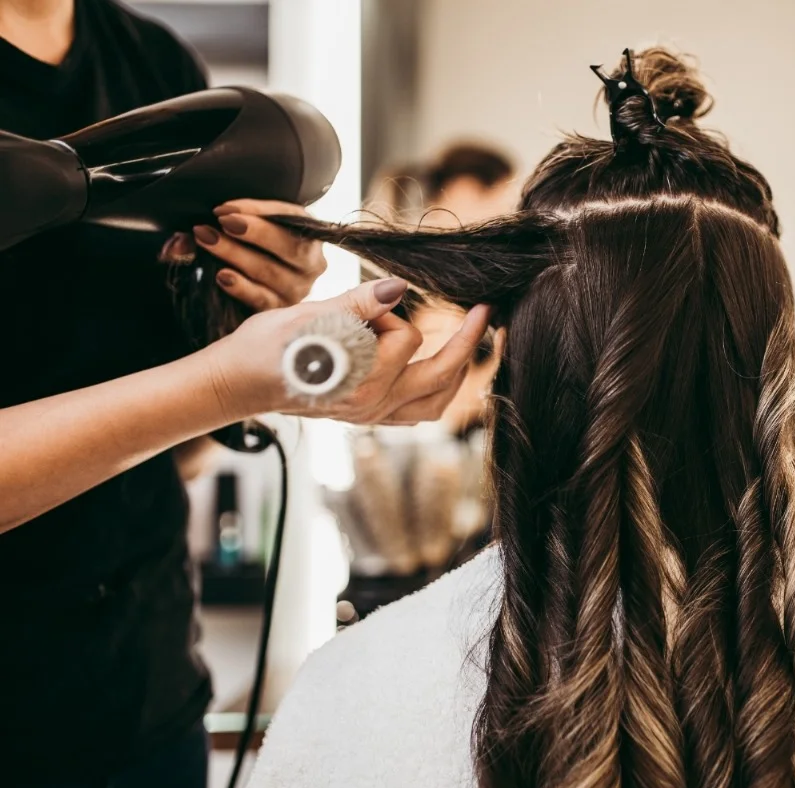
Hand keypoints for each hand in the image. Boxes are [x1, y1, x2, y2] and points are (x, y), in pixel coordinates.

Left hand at [185, 199, 327, 309]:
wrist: (260, 290)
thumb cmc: (254, 250)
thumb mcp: (244, 231)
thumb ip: (221, 227)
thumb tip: (178, 242)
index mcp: (309, 234)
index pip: (290, 217)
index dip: (259, 211)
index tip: (225, 208)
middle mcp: (311, 264)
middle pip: (290, 246)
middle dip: (255, 232)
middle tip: (224, 222)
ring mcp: (298, 289)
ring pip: (271, 271)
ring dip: (237, 254)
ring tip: (208, 240)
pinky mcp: (280, 310)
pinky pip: (261, 299)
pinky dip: (241, 287)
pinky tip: (222, 276)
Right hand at [198, 278, 493, 424]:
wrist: (235, 384)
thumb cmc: (263, 348)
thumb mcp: (307, 315)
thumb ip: (356, 303)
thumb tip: (397, 289)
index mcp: (359, 382)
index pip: (406, 339)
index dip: (389, 313)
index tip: (366, 304)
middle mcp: (370, 406)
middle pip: (441, 378)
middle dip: (467, 342)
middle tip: (485, 312)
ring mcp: (371, 416)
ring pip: (436, 401)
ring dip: (456, 370)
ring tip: (469, 339)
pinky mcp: (367, 416)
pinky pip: (418, 411)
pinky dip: (436, 388)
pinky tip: (441, 366)